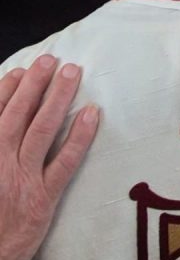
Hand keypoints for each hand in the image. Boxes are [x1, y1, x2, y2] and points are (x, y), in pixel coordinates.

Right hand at [0, 55, 98, 259]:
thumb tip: (2, 118)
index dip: (6, 91)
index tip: (20, 70)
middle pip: (18, 117)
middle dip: (34, 86)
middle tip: (51, 60)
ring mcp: (23, 180)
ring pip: (42, 131)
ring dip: (57, 99)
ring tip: (71, 72)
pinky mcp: (43, 199)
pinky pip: (64, 163)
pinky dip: (79, 137)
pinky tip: (91, 114)